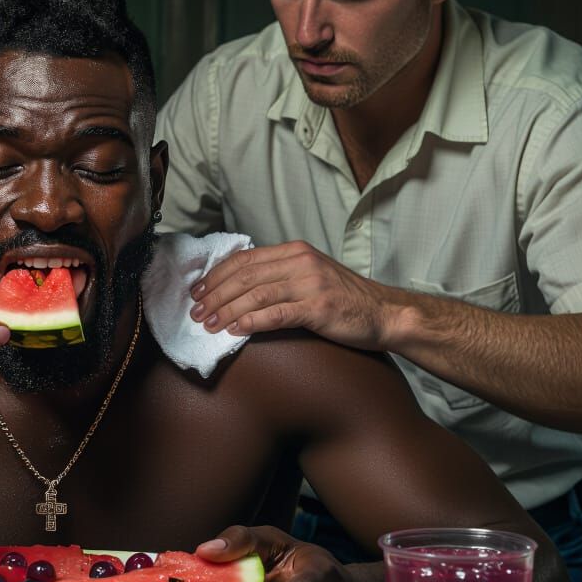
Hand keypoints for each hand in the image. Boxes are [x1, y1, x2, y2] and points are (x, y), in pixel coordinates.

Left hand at [190, 240, 402, 350]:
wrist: (385, 313)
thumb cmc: (345, 299)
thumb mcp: (310, 276)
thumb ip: (280, 275)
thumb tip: (239, 286)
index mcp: (295, 251)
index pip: (245, 259)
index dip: (217, 275)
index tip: (198, 291)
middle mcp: (301, 262)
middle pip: (245, 276)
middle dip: (215, 294)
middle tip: (196, 312)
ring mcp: (310, 283)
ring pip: (256, 294)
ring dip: (226, 310)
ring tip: (208, 324)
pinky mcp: (319, 307)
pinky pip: (276, 314)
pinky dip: (251, 321)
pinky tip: (234, 330)